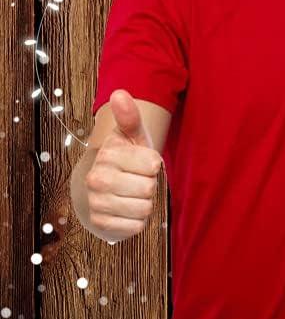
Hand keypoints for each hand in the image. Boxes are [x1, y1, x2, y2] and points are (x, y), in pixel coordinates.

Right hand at [82, 89, 162, 241]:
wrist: (109, 185)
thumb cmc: (128, 158)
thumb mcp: (133, 136)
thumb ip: (130, 117)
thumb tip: (119, 93)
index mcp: (108, 155)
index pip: (153, 165)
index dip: (154, 165)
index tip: (143, 162)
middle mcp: (96, 179)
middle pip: (149, 188)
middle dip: (150, 184)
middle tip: (138, 179)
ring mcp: (96, 202)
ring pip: (144, 208)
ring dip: (145, 202)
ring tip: (133, 193)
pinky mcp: (100, 223)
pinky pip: (136, 226)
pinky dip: (138, 220)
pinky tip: (128, 209)